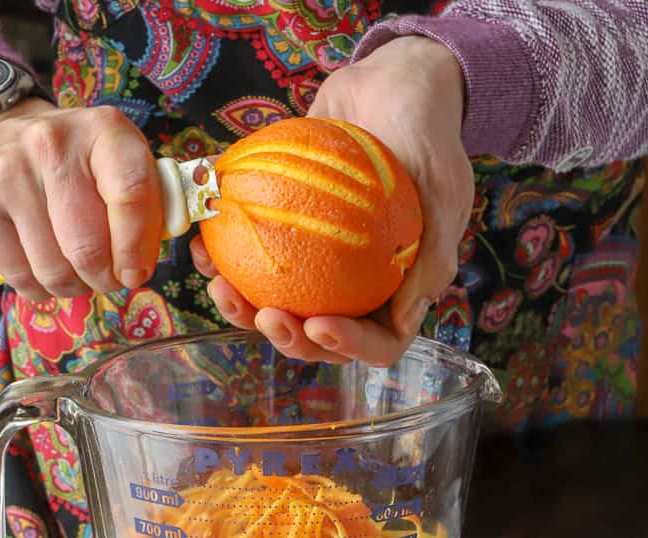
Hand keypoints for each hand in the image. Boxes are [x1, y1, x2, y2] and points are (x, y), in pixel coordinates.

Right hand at [0, 98, 161, 300]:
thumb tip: (136, 269)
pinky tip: (46, 270)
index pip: (131, 197)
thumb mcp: (124, 166)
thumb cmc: (85, 162)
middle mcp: (52, 145)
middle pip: (87, 248)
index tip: (135, 274)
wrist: (19, 133)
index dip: (137, 251)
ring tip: (77, 270)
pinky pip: (19, 275)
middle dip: (105, 279)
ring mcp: (9, 174)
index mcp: (104, 132)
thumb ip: (147, 209)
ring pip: (53, 270)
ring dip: (73, 286)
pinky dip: (39, 287)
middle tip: (108, 277)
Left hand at [192, 36, 473, 364]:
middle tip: (262, 313)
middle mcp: (357, 285)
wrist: (393, 80)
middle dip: (287, 336)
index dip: (347, 347)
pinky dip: (223, 256)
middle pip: (320, 336)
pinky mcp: (284, 229)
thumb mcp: (444, 192)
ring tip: (220, 287)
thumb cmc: (427, 135)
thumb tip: (404, 322)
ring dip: (245, 308)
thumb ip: (432, 257)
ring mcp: (318, 260)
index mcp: (399, 290)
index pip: (379, 343)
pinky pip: (251, 253)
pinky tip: (203, 245)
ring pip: (280, 304)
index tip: (317, 325)